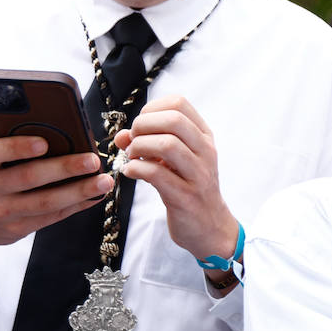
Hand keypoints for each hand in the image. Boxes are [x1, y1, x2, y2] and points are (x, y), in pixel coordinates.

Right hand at [0, 131, 112, 281]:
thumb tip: (46, 119)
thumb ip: (4, 136)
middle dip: (64, 168)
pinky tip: (94, 195)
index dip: (18, 147)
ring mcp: (2, 212)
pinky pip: (51, 217)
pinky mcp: (17, 229)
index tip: (43, 143)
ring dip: (78, 191)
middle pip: (28, 178)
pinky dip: (76, 206)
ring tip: (103, 181)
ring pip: (44, 202)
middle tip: (92, 160)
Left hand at [113, 96, 239, 262]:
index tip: (141, 126)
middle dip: (143, 125)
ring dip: (139, 147)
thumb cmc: (189, 188)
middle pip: (174, 120)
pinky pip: (156, 175)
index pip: (179, 103)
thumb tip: (122, 135)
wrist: (210, 227)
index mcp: (204, 137)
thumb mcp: (173, 161)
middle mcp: (205, 152)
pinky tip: (130, 172)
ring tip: (132, 157)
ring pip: (167, 144)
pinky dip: (136, 170)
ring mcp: (198, 175)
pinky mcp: (185, 197)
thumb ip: (149, 143)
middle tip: (132, 141)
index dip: (152, 109)